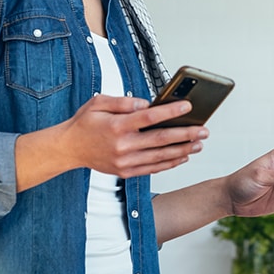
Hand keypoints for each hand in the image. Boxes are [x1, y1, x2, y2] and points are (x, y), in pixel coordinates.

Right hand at [54, 94, 206, 177]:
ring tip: (199, 144)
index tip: (187, 106)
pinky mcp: (125, 172)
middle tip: (204, 130)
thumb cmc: (85, 123)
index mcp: (116, 126)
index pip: (148, 118)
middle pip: (160, 140)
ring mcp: (125, 162)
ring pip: (160, 157)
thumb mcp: (98, 103)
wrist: (69, 149)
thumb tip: (145, 104)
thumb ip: (122, 101)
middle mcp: (122, 146)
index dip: (170, 111)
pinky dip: (169, 163)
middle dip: (185, 135)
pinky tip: (183, 156)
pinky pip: (153, 168)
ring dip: (182, 150)